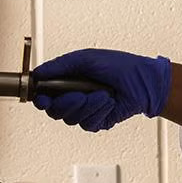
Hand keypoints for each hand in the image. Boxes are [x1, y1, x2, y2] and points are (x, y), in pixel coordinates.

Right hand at [32, 48, 171, 131]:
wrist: (143, 81)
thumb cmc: (118, 66)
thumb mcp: (85, 59)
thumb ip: (59, 66)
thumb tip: (38, 73)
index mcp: (68, 82)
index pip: (45, 95)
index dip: (40, 99)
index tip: (42, 99)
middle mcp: (74, 97)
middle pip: (54, 111)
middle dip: (66, 103)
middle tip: (79, 95)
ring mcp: (86, 111)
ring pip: (71, 118)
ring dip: (88, 105)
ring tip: (102, 93)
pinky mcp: (98, 121)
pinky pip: (88, 123)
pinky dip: (99, 111)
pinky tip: (109, 101)